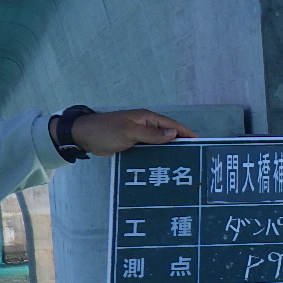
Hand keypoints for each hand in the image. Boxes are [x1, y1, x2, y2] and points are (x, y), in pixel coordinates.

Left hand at [53, 108, 196, 156]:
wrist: (82, 136)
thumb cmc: (105, 131)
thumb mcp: (129, 132)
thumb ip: (151, 134)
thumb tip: (173, 135)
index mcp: (146, 118)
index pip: (172, 125)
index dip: (186, 133)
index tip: (200, 142)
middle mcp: (145, 125)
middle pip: (168, 134)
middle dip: (181, 143)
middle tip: (194, 156)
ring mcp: (139, 134)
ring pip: (159, 142)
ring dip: (169, 150)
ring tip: (182, 163)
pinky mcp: (132, 143)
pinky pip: (150, 148)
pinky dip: (157, 154)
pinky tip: (163, 164)